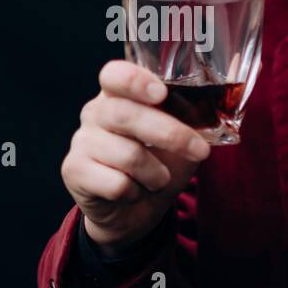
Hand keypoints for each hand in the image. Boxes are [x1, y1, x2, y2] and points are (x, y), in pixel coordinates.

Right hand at [61, 60, 209, 251]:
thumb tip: (213, 108)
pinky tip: (133, 192)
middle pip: (126, 115)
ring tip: (159, 179)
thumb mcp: (180, 140)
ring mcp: (81, 141)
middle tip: (199, 150)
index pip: (114, 75)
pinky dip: (136, 192)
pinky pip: (116, 184)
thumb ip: (191, 120)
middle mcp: (95, 113)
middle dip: (170, 134)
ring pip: (127, 155)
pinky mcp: (74, 170)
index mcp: (118, 95)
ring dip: (156, 174)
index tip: (161, 94)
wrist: (134, 212)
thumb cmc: (159, 166)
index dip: (135, 81)